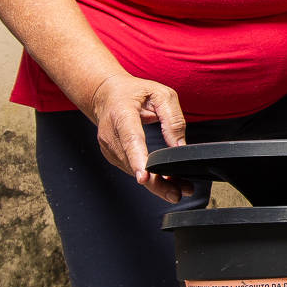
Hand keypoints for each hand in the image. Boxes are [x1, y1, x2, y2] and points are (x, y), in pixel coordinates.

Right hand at [89, 74, 190, 202]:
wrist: (106, 94)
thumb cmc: (135, 93)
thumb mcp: (160, 94)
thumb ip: (172, 119)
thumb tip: (180, 146)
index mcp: (122, 114)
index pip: (130, 139)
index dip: (137, 160)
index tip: (144, 177)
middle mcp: (111, 133)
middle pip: (133, 163)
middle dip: (155, 182)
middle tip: (177, 193)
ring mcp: (108, 147)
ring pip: (132, 171)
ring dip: (156, 183)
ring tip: (181, 188)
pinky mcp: (112, 155)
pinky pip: (131, 170)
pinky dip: (148, 177)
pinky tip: (165, 180)